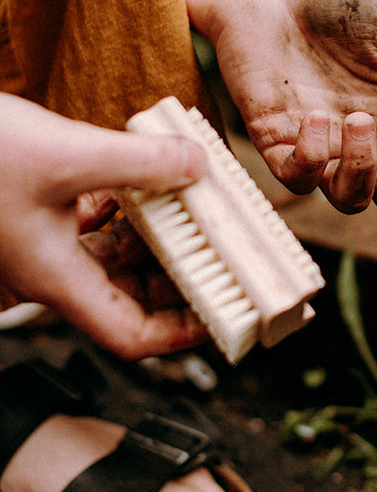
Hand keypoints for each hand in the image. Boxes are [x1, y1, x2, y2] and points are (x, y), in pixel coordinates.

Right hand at [0, 94, 209, 358]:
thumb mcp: (67, 156)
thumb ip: (140, 163)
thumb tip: (198, 167)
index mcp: (58, 277)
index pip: (130, 335)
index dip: (182, 335)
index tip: (225, 315)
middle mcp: (51, 267)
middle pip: (129, 296)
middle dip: (178, 277)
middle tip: (224, 251)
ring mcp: (41, 239)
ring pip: (113, 255)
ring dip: (155, 234)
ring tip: (196, 205)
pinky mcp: (35, 207)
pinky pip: (92, 220)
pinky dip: (124, 203)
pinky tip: (141, 173)